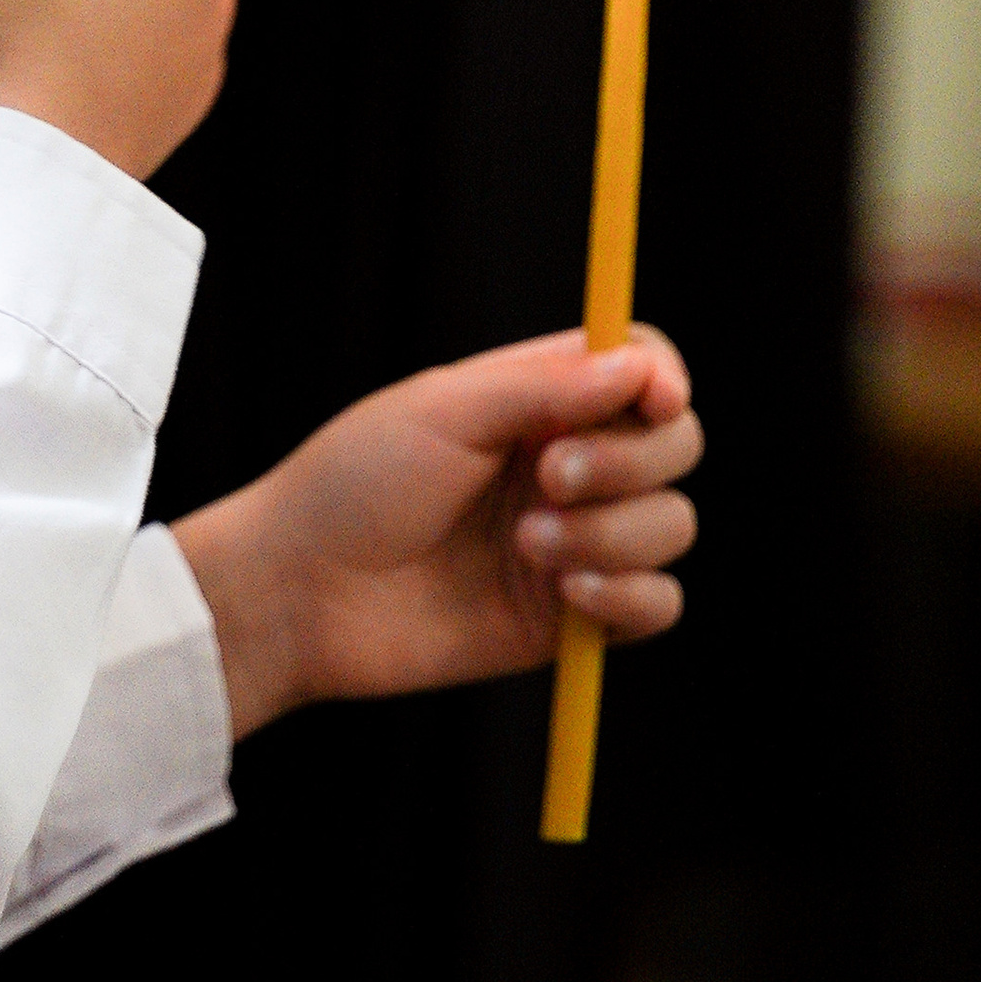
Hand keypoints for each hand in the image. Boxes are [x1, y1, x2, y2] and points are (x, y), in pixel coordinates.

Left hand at [175, 328, 701, 737]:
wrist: (305, 592)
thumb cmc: (353, 483)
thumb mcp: (442, 410)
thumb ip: (544, 387)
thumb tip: (638, 365)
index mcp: (537, 398)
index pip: (640, 365)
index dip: (662, 377)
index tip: (655, 398)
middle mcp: (566, 463)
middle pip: (675, 444)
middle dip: (630, 461)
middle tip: (548, 478)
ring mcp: (575, 540)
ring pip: (671, 525)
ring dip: (613, 533)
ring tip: (527, 547)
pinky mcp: (572, 616)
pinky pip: (656, 605)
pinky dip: (629, 595)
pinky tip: (567, 593)